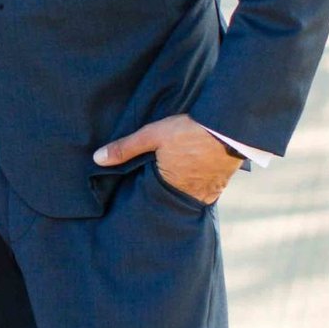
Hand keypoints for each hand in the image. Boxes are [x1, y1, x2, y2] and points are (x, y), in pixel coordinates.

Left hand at [93, 114, 242, 203]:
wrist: (231, 126)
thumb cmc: (190, 131)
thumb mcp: (152, 135)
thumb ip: (125, 148)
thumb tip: (97, 159)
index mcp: (170, 187)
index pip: (150, 199)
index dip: (143, 195)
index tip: (136, 193)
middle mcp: (190, 196)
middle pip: (170, 200)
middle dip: (162, 196)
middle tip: (154, 189)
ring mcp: (209, 192)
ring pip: (188, 197)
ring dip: (180, 191)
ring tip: (172, 183)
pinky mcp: (222, 185)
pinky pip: (205, 192)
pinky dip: (197, 188)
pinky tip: (192, 179)